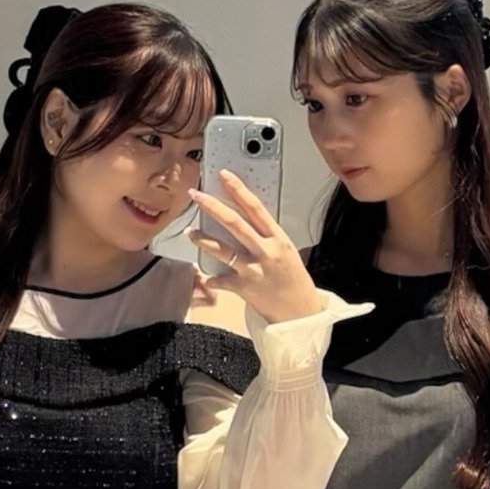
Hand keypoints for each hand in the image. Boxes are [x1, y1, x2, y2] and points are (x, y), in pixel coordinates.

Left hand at [186, 171, 321, 323]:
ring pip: (223, 250)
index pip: (255, 208)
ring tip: (189, 232)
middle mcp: (266, 251)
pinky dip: (212, 279)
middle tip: (196, 195)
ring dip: (203, 240)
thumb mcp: (286, 252)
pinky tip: (206, 278)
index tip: (223, 175)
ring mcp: (254, 270)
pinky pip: (221, 281)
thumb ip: (267, 237)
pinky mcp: (245, 289)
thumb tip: (245, 221)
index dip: (238, 190)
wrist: (300, 312)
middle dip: (213, 207)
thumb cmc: (294, 280)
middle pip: (235, 223)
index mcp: (278, 238)